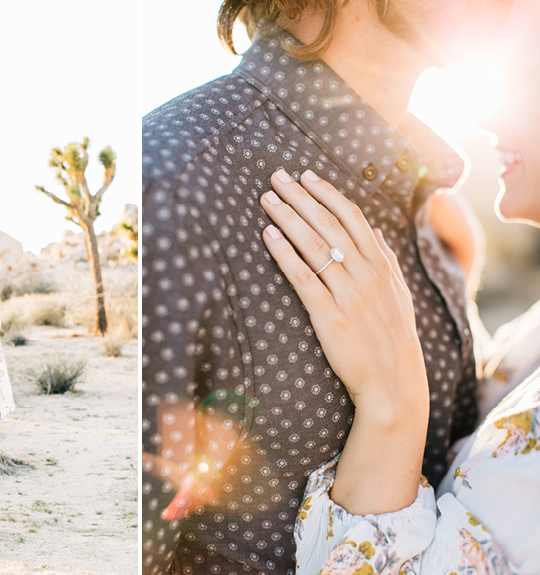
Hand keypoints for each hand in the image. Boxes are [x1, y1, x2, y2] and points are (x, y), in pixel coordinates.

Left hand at [259, 169, 426, 411]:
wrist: (393, 383)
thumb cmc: (392, 338)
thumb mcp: (399, 295)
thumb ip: (386, 260)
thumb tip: (375, 231)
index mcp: (382, 266)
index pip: (353, 217)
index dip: (327, 193)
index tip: (306, 175)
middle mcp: (366, 274)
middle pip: (329, 224)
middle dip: (301, 196)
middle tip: (276, 176)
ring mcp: (348, 295)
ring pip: (315, 245)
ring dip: (288, 218)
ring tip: (267, 199)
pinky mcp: (330, 316)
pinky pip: (303, 277)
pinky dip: (284, 253)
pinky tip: (268, 236)